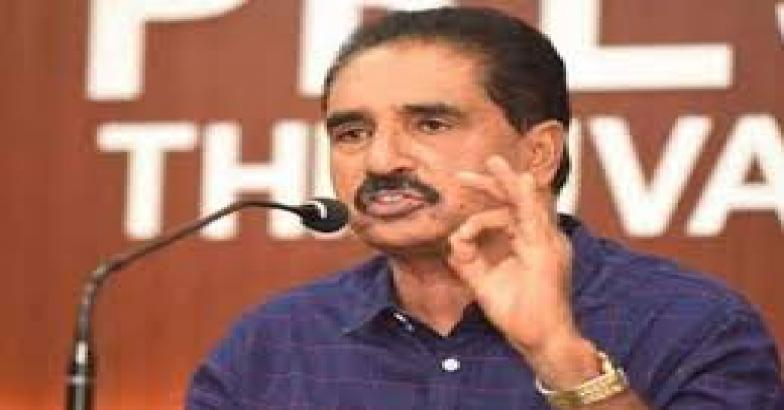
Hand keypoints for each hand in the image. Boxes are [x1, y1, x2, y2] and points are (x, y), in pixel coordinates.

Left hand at [448, 155, 597, 386]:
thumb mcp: (483, 281)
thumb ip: (467, 258)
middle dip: (495, 182)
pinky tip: (520, 181)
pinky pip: (537, 218)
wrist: (539, 339)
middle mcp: (542, 237)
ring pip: (529, 201)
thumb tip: (454, 237)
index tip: (461, 222)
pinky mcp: (547, 252)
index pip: (508, 210)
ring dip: (510, 181)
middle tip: (467, 172)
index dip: (482, 207)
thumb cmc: (518, 314)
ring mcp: (548, 243)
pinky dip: (528, 198)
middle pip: (518, 199)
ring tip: (493, 163)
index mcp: (529, 241)